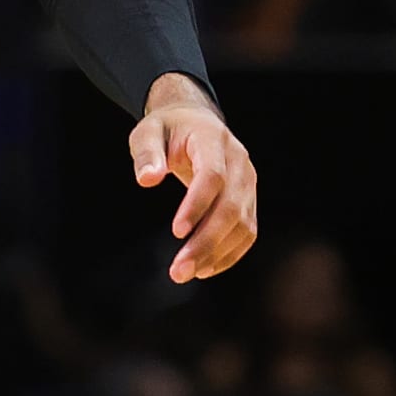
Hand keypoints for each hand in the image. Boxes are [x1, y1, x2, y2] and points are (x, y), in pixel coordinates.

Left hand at [131, 76, 256, 284]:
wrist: (196, 123)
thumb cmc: (169, 129)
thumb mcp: (148, 131)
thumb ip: (147, 153)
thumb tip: (147, 179)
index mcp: (214, 141)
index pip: (213, 176)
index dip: (197, 205)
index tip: (176, 231)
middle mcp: (239, 163)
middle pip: (231, 207)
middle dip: (206, 242)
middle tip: (179, 270)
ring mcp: (248, 182)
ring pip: (243, 225)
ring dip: (216, 254)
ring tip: (186, 273)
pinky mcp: (249, 200)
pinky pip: (247, 232)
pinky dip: (229, 254)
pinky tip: (205, 269)